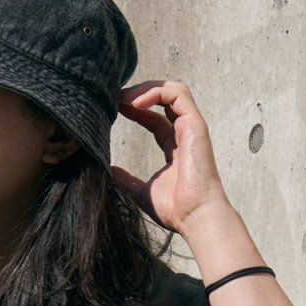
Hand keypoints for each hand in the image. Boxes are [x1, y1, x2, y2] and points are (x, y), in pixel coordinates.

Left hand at [109, 80, 228, 237]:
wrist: (194, 217)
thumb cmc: (175, 210)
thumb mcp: (142, 193)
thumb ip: (127, 180)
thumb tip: (109, 172)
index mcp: (172, 146)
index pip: (152, 117)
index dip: (133, 108)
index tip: (112, 107)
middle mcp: (183, 132)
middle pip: (162, 98)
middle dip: (138, 92)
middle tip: (114, 97)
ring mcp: (191, 127)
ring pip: (172, 90)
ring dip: (146, 88)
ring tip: (123, 98)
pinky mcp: (195, 124)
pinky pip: (177, 95)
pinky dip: (156, 93)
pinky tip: (135, 104)